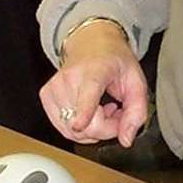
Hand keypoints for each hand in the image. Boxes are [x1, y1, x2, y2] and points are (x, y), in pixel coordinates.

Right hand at [39, 20, 147, 145]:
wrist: (91, 43)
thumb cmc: (114, 61)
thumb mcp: (137, 82)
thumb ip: (137, 112)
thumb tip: (126, 139)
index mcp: (94, 71)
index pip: (87, 96)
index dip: (84, 114)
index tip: (79, 125)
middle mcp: (69, 78)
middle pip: (85, 125)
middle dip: (106, 129)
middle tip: (115, 112)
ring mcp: (54, 88)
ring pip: (73, 131)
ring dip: (93, 128)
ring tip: (102, 108)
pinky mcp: (46, 96)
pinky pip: (63, 128)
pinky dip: (79, 127)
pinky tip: (88, 111)